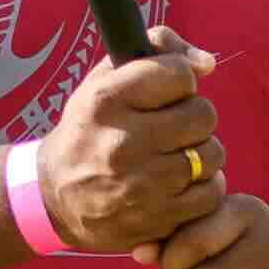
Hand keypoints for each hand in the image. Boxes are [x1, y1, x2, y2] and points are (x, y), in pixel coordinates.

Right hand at [38, 31, 223, 255]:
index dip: (180, 81)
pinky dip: (202, 187)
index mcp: (107, 101)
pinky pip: (211, 193)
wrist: (57, 198)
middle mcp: (123, 143)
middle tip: (174, 127)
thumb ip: (158, 50)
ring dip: (201, 153)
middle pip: (203, 115)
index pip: (179, 75)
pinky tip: (179, 184)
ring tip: (175, 156)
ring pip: (212, 154)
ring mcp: (142, 185)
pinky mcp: (158, 218)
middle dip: (194, 117)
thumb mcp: (106, 80)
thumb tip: (208, 63)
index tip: (167, 93)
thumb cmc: (90, 130)